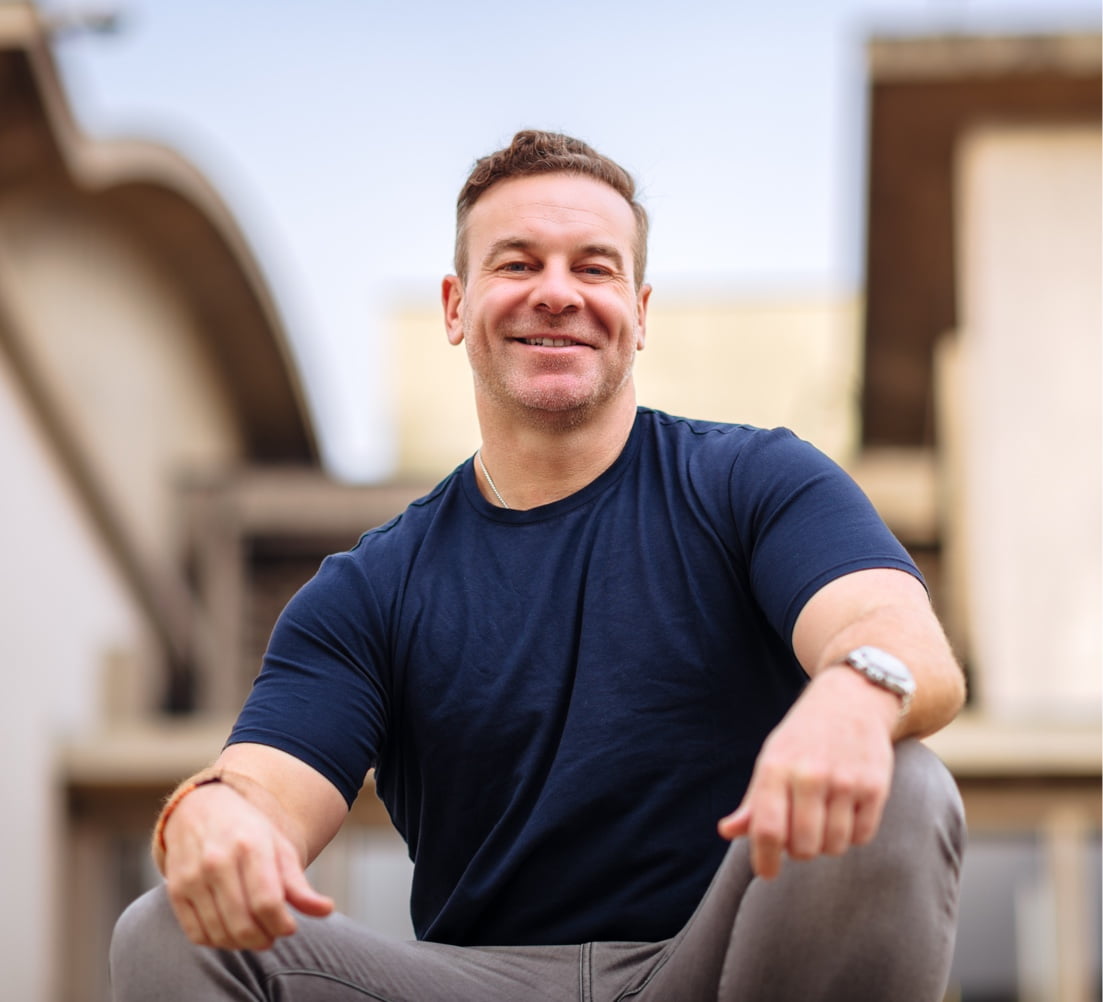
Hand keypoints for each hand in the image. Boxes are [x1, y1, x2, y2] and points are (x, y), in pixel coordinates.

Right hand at [162, 781, 333, 949]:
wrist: (202, 809)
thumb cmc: (249, 832)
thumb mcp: (279, 848)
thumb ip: (299, 884)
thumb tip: (326, 910)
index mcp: (251, 846)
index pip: (267, 902)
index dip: (282, 924)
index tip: (290, 927)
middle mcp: (218, 861)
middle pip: (242, 923)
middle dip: (264, 939)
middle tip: (272, 936)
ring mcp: (192, 877)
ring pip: (219, 933)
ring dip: (242, 944)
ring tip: (255, 934)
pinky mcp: (175, 891)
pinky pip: (196, 934)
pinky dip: (216, 942)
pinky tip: (230, 932)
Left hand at [717, 667, 897, 877]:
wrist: (851, 699)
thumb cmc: (803, 737)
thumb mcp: (771, 758)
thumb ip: (753, 800)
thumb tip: (727, 831)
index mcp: (776, 767)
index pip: (768, 829)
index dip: (765, 859)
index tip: (767, 872)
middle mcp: (810, 774)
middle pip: (803, 847)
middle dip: (799, 851)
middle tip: (800, 835)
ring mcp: (845, 781)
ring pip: (834, 846)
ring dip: (827, 843)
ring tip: (823, 819)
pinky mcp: (876, 786)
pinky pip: (861, 836)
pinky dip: (852, 834)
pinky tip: (846, 811)